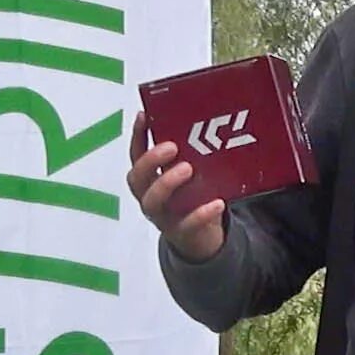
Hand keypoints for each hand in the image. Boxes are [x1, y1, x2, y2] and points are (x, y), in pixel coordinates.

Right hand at [127, 124, 225, 262]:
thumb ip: (192, 157)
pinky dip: (201, 214)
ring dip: (167, 183)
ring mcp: (162, 216)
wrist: (202, 239)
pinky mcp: (181, 233)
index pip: (136, 155)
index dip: (137, 136)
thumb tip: (210, 125)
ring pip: (153, 201)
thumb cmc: (194, 199)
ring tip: (188, 169)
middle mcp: (149, 197)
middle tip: (171, 146)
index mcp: (149, 180)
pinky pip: (187, 225)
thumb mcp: (191, 176)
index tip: (143, 115)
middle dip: (150, 160)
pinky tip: (217, 203)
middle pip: (137, 179)